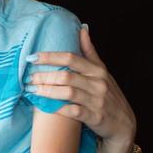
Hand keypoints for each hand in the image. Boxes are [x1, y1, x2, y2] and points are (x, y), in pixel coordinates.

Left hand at [26, 25, 136, 152]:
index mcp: (97, 70)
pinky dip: (59, 108)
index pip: (71, 58)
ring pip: (68, 92)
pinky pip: (74, 111)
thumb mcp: (102, 71)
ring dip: (47, 91)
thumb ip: (90, 51)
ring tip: (32, 90)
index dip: (50, 57)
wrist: (123, 123)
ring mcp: (97, 100)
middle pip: (66, 75)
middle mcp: (97, 83)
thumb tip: (82, 28)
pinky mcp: (95, 117)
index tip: (32, 57)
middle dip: (45, 76)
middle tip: (29, 78)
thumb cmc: (109, 95)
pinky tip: (46, 107)